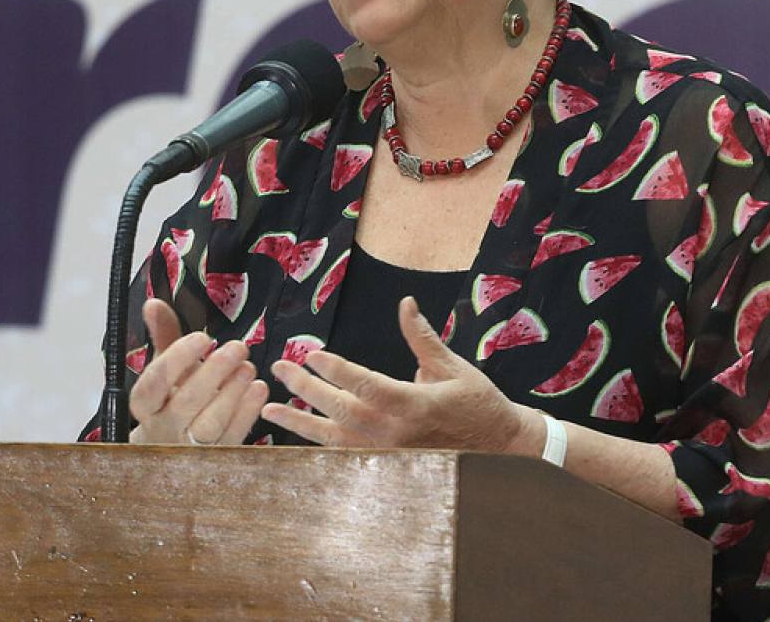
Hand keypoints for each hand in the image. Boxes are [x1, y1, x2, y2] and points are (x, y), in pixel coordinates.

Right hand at [128, 298, 268, 445]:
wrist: (168, 452)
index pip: (154, 383)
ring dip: (232, 393)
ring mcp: (188, 449)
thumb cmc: (169, 403)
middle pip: (186, 402)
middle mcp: (163, 429)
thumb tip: (153, 303)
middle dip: (214, 372)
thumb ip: (163, 336)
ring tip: (248, 368)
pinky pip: (232, 438)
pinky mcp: (215, 458)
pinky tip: (258, 389)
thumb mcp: (164, 371)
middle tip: (238, 347)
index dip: (177, 359)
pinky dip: (247, 413)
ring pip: (210, 425)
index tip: (202, 337)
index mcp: (145, 405)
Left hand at [261, 296, 545, 454]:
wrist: (500, 450)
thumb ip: (422, 338)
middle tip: (280, 368)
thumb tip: (405, 303)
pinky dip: (317, 444)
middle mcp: (396, 433)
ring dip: (300, 423)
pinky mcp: (385, 465)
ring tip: (269, 410)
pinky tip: (295, 433)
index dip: (336, 371)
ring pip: (335, 439)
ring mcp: (388, 454)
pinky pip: (343, 455)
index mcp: (414, 405)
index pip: (366, 386)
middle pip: (341, 411)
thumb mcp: (452, 367)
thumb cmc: (477, 403)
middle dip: (306, 390)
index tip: (311, 355)